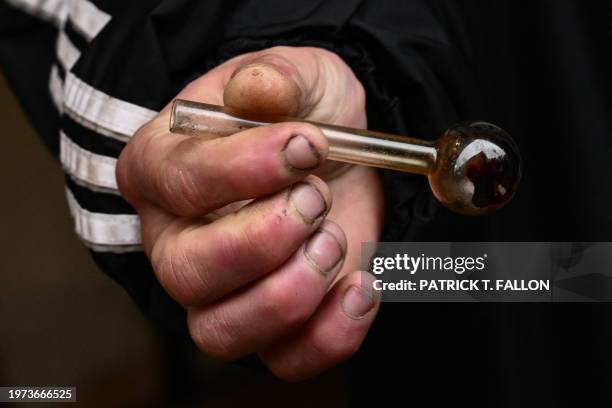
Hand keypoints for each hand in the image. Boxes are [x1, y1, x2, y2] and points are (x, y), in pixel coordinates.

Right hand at [116, 46, 383, 380]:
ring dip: (293, 292)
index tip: (307, 146)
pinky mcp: (271, 325)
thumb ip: (274, 79)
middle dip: (266, 238)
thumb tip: (259, 90)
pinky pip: (285, 360)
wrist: (335, 155)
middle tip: (316, 198)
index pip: (179, 182)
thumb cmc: (300, 116)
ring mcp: (219, 292)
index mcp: (162, 169)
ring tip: (333, 240)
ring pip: (223, 331)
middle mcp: (177, 240)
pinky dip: (331, 334)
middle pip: (189, 272)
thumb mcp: (295, 76)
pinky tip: (361, 285)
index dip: (245, 168)